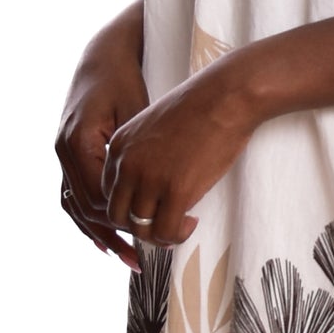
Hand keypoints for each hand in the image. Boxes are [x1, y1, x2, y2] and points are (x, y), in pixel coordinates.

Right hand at [56, 5, 148, 264]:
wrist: (104, 56)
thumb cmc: (127, 81)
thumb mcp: (137, 115)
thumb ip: (139, 156)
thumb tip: (157, 197)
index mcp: (78, 141)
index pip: (98, 198)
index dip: (126, 220)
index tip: (154, 233)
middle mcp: (63, 150)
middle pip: (87, 207)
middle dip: (116, 233)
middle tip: (145, 256)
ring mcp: (62, 152)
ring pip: (76, 206)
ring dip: (101, 234)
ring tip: (129, 259)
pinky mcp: (69, 154)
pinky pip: (73, 195)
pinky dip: (89, 219)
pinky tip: (106, 240)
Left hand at [101, 57, 261, 248]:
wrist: (225, 97)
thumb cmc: (199, 108)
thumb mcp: (155, 127)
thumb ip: (144, 153)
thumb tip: (153, 182)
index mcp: (119, 147)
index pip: (108, 192)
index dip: (129, 206)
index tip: (152, 206)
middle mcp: (127, 165)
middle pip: (117, 215)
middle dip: (138, 226)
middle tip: (163, 222)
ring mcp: (150, 179)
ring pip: (140, 229)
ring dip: (160, 234)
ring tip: (181, 224)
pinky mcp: (176, 191)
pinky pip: (166, 231)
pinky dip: (177, 235)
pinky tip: (191, 222)